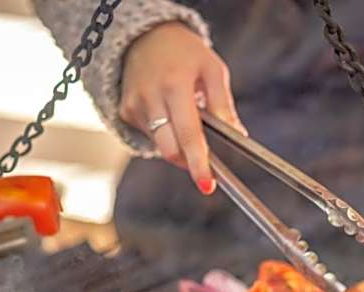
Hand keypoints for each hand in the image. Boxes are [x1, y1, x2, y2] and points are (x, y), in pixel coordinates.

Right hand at [120, 21, 246, 194]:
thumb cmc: (184, 52)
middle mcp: (150, 97)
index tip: (207, 184)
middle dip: (188, 162)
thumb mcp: (212, 69)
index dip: (198, 162)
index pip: (189, 133)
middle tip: (204, 163)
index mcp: (175, 84)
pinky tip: (168, 113)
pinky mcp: (126, 112)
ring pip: (160, 145)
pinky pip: (150, 136)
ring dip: (178, 145)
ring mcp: (134, 105)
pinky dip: (165, 134)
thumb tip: (237, 135)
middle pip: (169, 149)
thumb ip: (223, 104)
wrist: (144, 36)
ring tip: (185, 119)